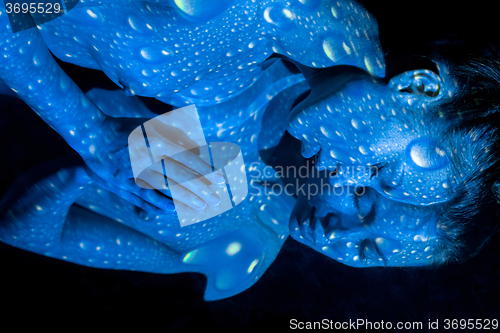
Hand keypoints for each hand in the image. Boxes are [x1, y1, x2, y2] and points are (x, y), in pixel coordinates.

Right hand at [82, 116, 224, 213]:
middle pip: (178, 175)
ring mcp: (133, 169)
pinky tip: (173, 210)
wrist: (92, 134)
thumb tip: (200, 149)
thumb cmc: (127, 129)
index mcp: (156, 139)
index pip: (186, 157)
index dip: (205, 170)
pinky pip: (143, 195)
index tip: (220, 180)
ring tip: (201, 207)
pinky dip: (159, 203)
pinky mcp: (121, 181)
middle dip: (200, 188)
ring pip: (163, 187)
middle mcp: (146, 155)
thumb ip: (177, 135)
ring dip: (184, 198)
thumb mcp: (153, 125)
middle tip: (215, 199)